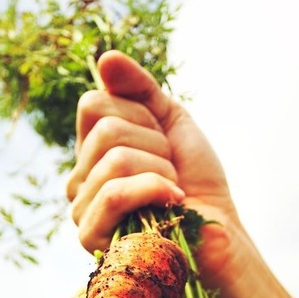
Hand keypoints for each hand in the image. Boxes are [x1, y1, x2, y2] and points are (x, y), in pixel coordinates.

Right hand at [66, 51, 245, 294]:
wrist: (220, 232)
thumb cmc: (198, 182)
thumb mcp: (172, 121)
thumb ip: (139, 89)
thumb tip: (105, 58)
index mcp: (90, 152)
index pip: (93, 104)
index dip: (140, 115)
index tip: (164, 140)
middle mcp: (78, 180)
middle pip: (106, 131)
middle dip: (156, 146)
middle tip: (173, 172)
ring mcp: (81, 210)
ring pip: (114, 160)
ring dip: (161, 171)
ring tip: (173, 193)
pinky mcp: (92, 239)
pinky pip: (115, 193)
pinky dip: (154, 191)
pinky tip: (172, 204)